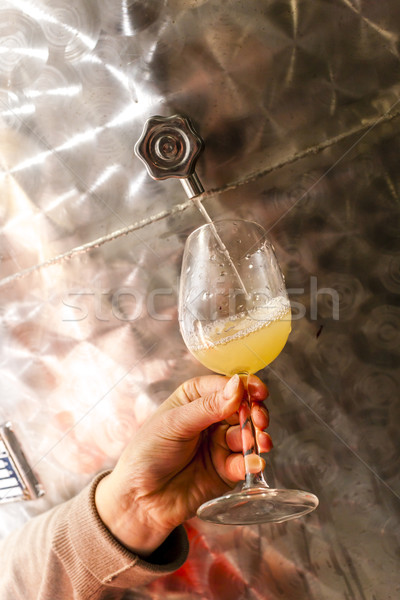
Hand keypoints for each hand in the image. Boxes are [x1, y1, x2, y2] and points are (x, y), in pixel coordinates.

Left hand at [95, 373, 270, 555]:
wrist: (139, 499)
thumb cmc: (148, 453)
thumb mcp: (175, 424)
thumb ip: (208, 407)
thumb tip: (239, 384)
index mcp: (195, 397)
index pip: (227, 385)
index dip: (246, 387)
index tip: (258, 392)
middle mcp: (211, 417)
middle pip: (245, 408)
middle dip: (256, 413)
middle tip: (259, 420)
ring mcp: (221, 443)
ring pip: (249, 434)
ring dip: (257, 437)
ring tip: (259, 443)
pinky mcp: (227, 470)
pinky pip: (245, 462)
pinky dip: (252, 462)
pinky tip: (253, 463)